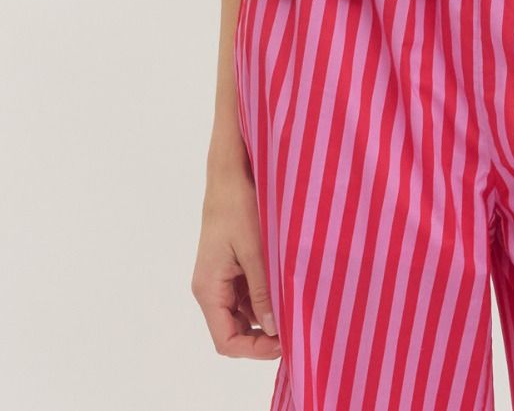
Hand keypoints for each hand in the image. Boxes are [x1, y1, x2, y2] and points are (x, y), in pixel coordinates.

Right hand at [191, 155, 281, 358]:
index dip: (254, 349)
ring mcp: (220, 279)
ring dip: (266, 317)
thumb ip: (263, 293)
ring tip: (295, 309)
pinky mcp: (230, 268)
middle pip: (233, 332)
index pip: (226, 341)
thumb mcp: (255, 252)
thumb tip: (274, 331)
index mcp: (209, 289)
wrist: (230, 173)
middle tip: (295, 330)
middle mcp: (210, 289)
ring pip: (243, 315)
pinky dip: (265, 298)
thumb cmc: (239, 207)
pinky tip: (286, 289)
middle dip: (263, 337)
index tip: (285, 342)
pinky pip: (246, 295)